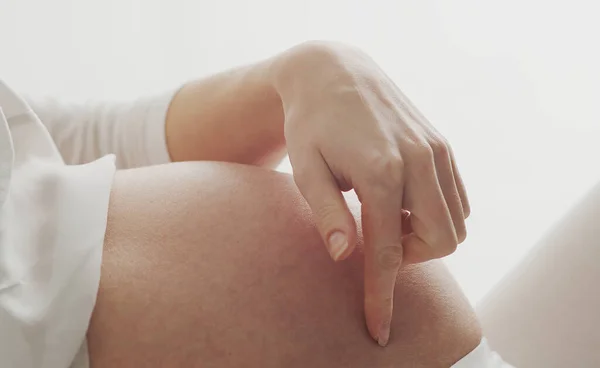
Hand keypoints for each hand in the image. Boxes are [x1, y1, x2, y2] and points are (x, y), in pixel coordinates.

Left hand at [273, 41, 469, 345]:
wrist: (334, 72)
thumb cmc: (311, 124)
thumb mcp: (306, 169)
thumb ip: (327, 214)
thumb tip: (346, 257)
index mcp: (381, 172)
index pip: (388, 252)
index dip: (382, 296)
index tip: (378, 330)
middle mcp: (419, 162)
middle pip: (440, 243)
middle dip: (410, 258)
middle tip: (377, 238)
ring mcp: (437, 152)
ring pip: (456, 224)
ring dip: (424, 236)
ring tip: (386, 213)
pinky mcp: (443, 145)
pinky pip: (458, 200)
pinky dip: (437, 214)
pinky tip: (403, 199)